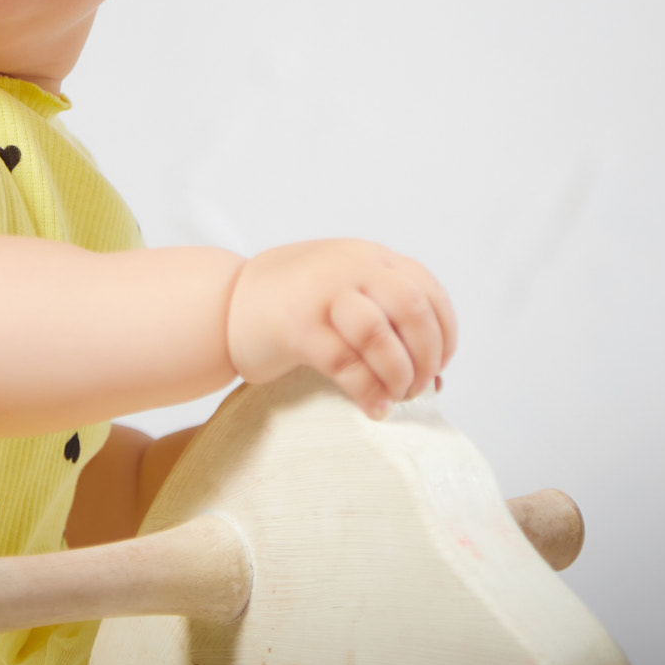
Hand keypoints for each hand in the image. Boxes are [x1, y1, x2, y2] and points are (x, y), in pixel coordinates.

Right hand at [225, 239, 456, 418]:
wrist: (221, 303)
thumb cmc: (290, 306)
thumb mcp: (342, 292)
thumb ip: (384, 318)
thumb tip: (435, 380)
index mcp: (367, 256)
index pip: (427, 290)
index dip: (444, 333)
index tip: (440, 365)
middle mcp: (350, 266)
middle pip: (412, 309)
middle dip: (426, 356)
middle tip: (420, 387)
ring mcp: (322, 293)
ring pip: (381, 335)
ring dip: (400, 374)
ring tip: (398, 397)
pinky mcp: (297, 327)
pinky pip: (346, 363)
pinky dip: (368, 391)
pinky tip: (374, 408)